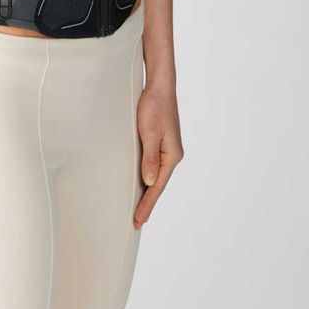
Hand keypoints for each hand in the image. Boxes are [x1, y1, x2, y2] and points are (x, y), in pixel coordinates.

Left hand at [134, 81, 183, 228]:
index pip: (157, 186)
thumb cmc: (154, 106)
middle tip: (136, 222)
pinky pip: (154, 166)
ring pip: (156, 176)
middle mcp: (172, 155)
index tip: (138, 220)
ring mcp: (168, 149)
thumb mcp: (148, 132)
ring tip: (138, 208)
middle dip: (148, 203)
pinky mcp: (162, 142)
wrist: (160, 86)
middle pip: (158, 184)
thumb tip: (149, 182)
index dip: (147, 204)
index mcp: (172, 155)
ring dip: (147, 192)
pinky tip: (141, 182)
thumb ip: (149, 157)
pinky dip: (147, 178)